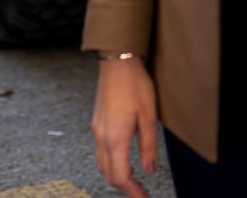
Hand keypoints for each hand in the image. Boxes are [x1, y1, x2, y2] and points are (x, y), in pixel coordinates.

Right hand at [92, 56, 158, 197]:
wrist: (117, 62)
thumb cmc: (135, 85)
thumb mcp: (149, 117)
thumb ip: (148, 147)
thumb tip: (149, 170)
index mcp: (115, 137)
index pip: (120, 176)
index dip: (133, 192)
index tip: (145, 197)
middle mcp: (102, 136)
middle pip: (108, 174)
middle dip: (124, 187)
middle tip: (142, 192)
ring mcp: (97, 129)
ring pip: (102, 164)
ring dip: (117, 176)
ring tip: (135, 179)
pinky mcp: (97, 123)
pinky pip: (100, 152)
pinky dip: (111, 163)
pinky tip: (124, 160)